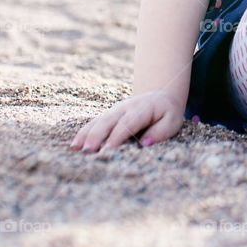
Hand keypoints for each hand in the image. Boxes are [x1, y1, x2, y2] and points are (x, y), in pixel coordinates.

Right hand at [68, 89, 185, 153]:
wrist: (161, 95)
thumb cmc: (167, 113)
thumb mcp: (172, 121)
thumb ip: (160, 132)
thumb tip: (145, 144)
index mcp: (142, 109)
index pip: (128, 123)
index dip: (117, 136)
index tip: (107, 150)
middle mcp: (125, 107)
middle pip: (109, 121)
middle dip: (97, 135)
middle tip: (87, 151)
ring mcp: (115, 109)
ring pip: (99, 120)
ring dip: (87, 134)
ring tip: (76, 149)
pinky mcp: (109, 114)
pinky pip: (95, 122)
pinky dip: (84, 132)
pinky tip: (74, 145)